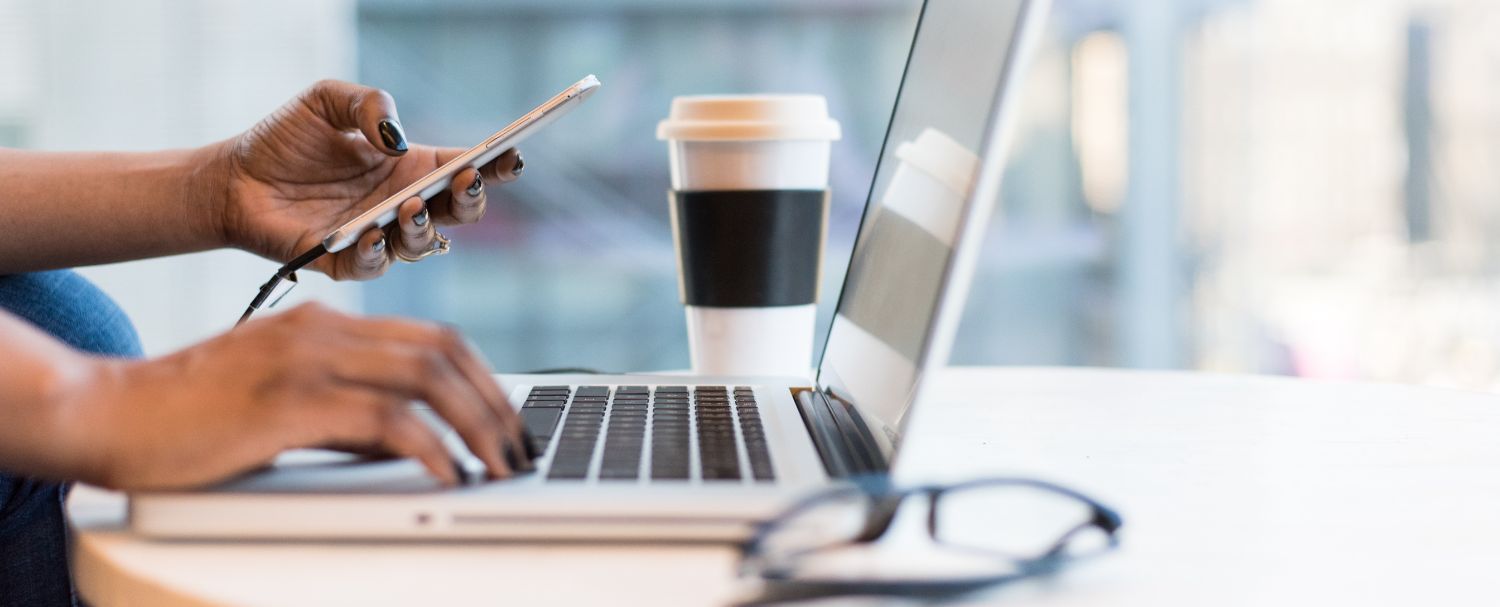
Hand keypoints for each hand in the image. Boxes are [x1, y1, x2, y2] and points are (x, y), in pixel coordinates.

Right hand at [65, 303, 526, 489]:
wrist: (108, 412)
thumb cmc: (191, 415)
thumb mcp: (283, 400)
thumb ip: (347, 411)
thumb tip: (410, 442)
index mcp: (325, 322)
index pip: (433, 336)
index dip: (484, 377)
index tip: (508, 419)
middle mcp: (324, 329)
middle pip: (443, 351)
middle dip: (495, 402)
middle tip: (519, 448)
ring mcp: (307, 360)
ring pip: (426, 378)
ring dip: (477, 425)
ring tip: (499, 466)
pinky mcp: (289, 401)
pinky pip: (385, 420)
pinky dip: (430, 448)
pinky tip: (447, 474)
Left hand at [216, 80, 523, 278]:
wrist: (232, 178)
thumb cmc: (285, 140)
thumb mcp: (327, 100)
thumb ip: (368, 104)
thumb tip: (396, 138)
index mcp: (410, 167)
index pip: (466, 168)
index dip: (495, 164)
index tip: (511, 154)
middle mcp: (402, 205)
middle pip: (459, 212)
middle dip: (472, 199)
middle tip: (465, 180)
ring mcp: (378, 237)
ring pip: (423, 244)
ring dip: (424, 227)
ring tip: (410, 206)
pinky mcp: (345, 262)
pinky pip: (374, 266)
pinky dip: (377, 252)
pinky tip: (371, 232)